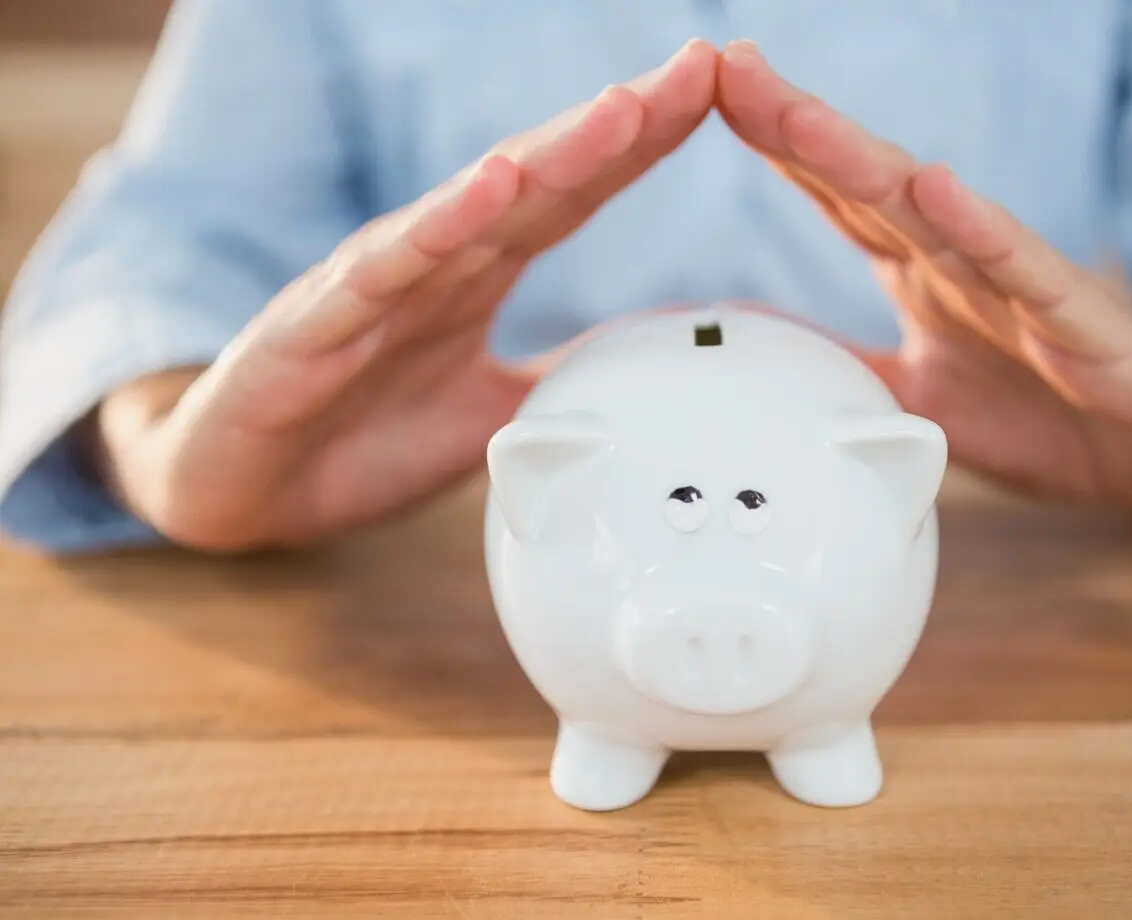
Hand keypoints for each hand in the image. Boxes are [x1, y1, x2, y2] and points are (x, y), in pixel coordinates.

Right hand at [95, 39, 716, 550]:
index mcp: (477, 274)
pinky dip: (439, 226)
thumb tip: (650, 367)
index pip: (574, 195)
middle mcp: (434, 260)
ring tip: (622, 111)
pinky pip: (383, 270)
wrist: (245, 493)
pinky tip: (492, 187)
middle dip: (622, 125)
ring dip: (551, 156)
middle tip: (697, 71)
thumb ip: (563, 380)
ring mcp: (375, 284)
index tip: (713, 94)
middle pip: (540, 178)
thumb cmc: (362, 442)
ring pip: (473, 206)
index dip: (643, 147)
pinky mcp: (314, 325)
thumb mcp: (494, 417)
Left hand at [716, 40, 1131, 518]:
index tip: (712, 95)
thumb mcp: (916, 399)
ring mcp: (1025, 285)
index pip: (840, 197)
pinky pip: (1029, 275)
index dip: (778, 147)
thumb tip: (759, 353)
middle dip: (799, 127)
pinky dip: (984, 232)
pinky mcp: (1085, 326)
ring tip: (800, 118)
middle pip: (870, 183)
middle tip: (731, 71)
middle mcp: (966, 260)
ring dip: (866, 163)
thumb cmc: (1042, 414)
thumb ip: (844, 368)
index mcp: (925, 270)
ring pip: (936, 214)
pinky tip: (940, 190)